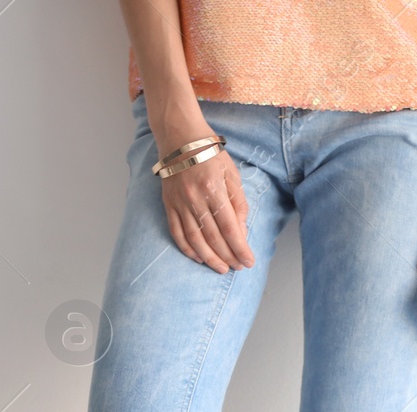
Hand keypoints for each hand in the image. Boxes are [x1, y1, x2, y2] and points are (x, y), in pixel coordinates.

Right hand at [157, 129, 254, 273]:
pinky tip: (198, 258)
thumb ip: (238, 204)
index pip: (229, 227)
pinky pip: (176, 231)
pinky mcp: (168, 204)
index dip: (239, 248)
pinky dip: (187, 248)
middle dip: (227, 256)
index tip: (248, 262)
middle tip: (238, 267)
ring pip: (194, 238)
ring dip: (209, 257)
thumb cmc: (211, 155)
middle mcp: (194, 198)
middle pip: (213, 236)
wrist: (179, 137)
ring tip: (221, 269)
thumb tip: (241, 231)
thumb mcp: (232, 175)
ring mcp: (179, 202)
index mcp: (213, 189)